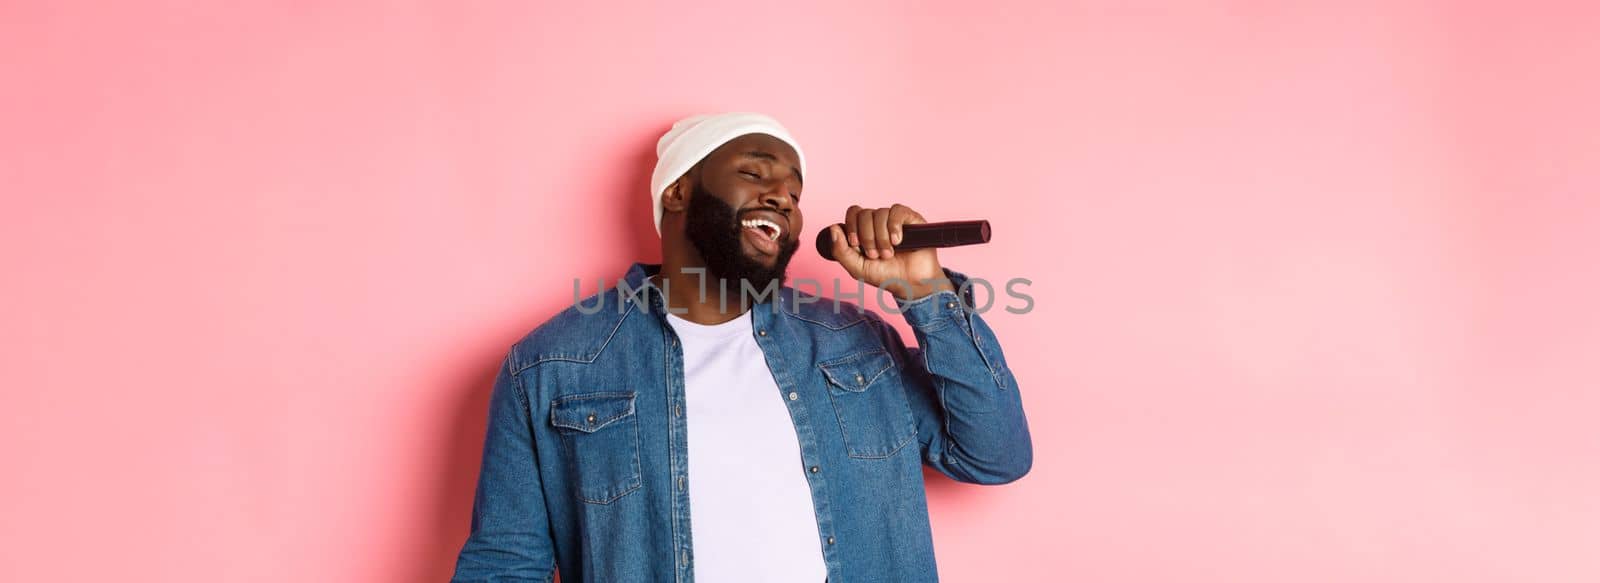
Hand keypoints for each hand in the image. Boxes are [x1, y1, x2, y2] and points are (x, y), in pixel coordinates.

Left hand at [826, 204, 951, 300]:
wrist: (911, 284)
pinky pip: (896, 211)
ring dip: (881, 238)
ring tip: (888, 254)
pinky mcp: (910, 219)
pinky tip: (897, 241)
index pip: (853, 213)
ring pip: (880, 213)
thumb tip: (833, 228)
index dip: (851, 226)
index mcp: (864, 230)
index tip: (855, 245)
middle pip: (864, 213)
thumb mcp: (857, 268)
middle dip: (867, 237)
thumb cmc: (885, 276)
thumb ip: (840, 251)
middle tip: (875, 255)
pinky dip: (894, 227)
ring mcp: (894, 219)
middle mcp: (878, 222)